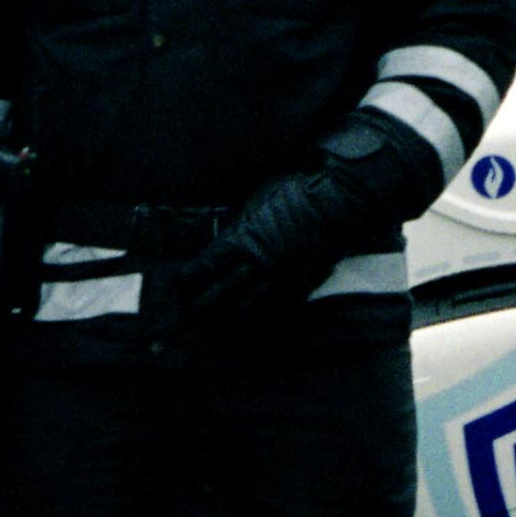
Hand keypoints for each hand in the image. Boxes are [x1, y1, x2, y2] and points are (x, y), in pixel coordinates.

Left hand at [175, 160, 384, 333]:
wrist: (338, 202)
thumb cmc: (296, 193)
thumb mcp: (257, 200)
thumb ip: (239, 224)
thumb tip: (224, 238)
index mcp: (242, 240)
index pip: (205, 268)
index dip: (187, 280)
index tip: (178, 285)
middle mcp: (258, 264)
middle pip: (220, 294)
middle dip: (201, 305)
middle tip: (191, 311)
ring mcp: (280, 278)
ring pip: (247, 308)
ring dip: (228, 318)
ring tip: (216, 324)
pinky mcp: (301, 284)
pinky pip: (277, 310)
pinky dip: (261, 319)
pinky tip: (253, 322)